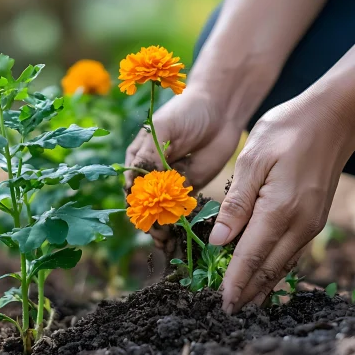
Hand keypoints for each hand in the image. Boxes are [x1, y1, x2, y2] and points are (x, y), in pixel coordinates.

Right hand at [125, 87, 244, 248]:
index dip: (140, 206)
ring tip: (169, 246)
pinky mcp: (190, 188)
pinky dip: (181, 225)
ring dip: (165, 230)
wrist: (220, 108)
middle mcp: (152, 174)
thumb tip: (134, 183)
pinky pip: (182, 210)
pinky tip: (181, 239)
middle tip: (161, 238)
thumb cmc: (186, 111)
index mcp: (139, 159)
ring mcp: (171, 183)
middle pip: (147, 205)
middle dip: (152, 224)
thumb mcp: (164, 129)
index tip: (148, 220)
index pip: (135, 188)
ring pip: (163, 212)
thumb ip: (150, 154)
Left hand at [209, 94, 354, 312]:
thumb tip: (218, 242)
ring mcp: (311, 224)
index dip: (234, 283)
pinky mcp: (315, 219)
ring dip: (262, 285)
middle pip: (268, 269)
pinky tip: (265, 278)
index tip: (222, 305)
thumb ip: (236, 203)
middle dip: (247, 292)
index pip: (250, 257)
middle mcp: (300, 224)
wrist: (333, 118)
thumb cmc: (286, 130)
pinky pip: (292, 253)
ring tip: (243, 303)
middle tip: (227, 311)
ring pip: (282, 265)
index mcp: (279, 209)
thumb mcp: (251, 159)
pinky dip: (276, 269)